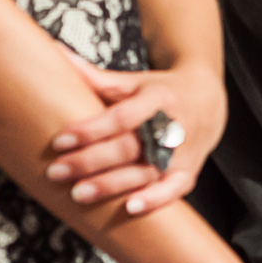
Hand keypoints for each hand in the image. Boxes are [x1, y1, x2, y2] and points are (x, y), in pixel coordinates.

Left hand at [44, 54, 223, 215]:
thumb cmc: (160, 92)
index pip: (122, 116)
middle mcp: (173, 126)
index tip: (59, 140)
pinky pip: (175, 188)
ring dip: (112, 185)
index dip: (91, 129)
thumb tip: (54, 53)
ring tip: (78, 194)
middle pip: (130, 147)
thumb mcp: (133, 82)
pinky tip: (129, 208)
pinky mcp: (189, 170)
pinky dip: (155, 199)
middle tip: (57, 171)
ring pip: (147, 171)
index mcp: (158, 99)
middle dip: (91, 161)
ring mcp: (182, 151)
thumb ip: (95, 78)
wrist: (207, 100)